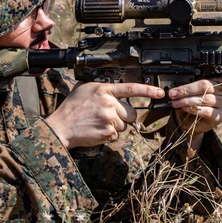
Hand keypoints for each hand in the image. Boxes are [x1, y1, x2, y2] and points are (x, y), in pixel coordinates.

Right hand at [45, 81, 164, 149]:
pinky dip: (109, 135)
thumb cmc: (71, 108)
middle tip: (107, 116)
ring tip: (98, 123)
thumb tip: (113, 88)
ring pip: (125, 125)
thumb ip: (101, 87)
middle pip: (131, 113)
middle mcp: (109, 102)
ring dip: (115, 126)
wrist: (61, 126)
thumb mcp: (84, 89)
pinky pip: (117, 135)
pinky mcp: (108, 132)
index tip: (160, 93)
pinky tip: (96, 130)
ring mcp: (109, 118)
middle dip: (124, 117)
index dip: (148, 90)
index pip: (131, 88)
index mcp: (104, 89)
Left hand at [167, 77, 221, 143]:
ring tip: (176, 102)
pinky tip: (186, 108)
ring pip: (205, 98)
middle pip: (207, 86)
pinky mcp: (219, 116)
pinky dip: (194, 109)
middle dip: (188, 89)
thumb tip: (179, 86)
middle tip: (174, 93)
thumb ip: (191, 87)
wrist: (191, 124)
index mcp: (219, 83)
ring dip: (187, 100)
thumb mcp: (192, 92)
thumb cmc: (192, 105)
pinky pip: (207, 111)